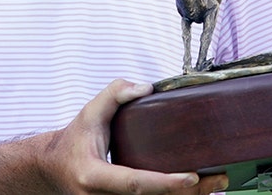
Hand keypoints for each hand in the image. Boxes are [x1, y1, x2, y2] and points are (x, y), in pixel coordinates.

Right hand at [40, 79, 228, 193]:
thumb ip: (115, 94)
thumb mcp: (88, 112)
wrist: (53, 170)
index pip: (134, 183)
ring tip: (216, 184)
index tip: (191, 176)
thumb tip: (147, 88)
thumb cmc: (73, 143)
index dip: (164, 182)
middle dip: (189, 194)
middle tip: (218, 179)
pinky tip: (197, 190)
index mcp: (94, 176)